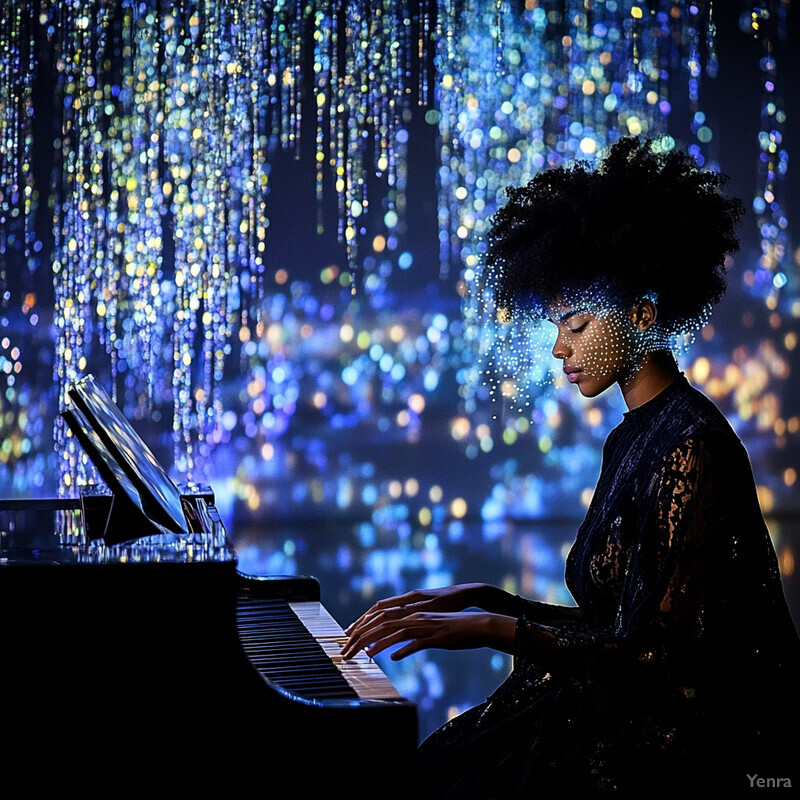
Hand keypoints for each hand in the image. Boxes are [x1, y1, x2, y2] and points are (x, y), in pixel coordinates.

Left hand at [341, 606, 516, 660]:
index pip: (381, 617)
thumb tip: (395, 650)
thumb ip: (411, 636)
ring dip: (378, 644)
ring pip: (396, 632)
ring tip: (364, 655)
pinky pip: (418, 642)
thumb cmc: (453, 629)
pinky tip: (394, 657)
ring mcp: (426, 626)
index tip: (347, 637)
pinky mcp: (437, 636)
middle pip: (383, 624)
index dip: (362, 626)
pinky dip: (404, 649)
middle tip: (347, 651)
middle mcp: (415, 616)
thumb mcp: (428, 630)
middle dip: (362, 637)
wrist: (477, 625)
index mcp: (412, 613)